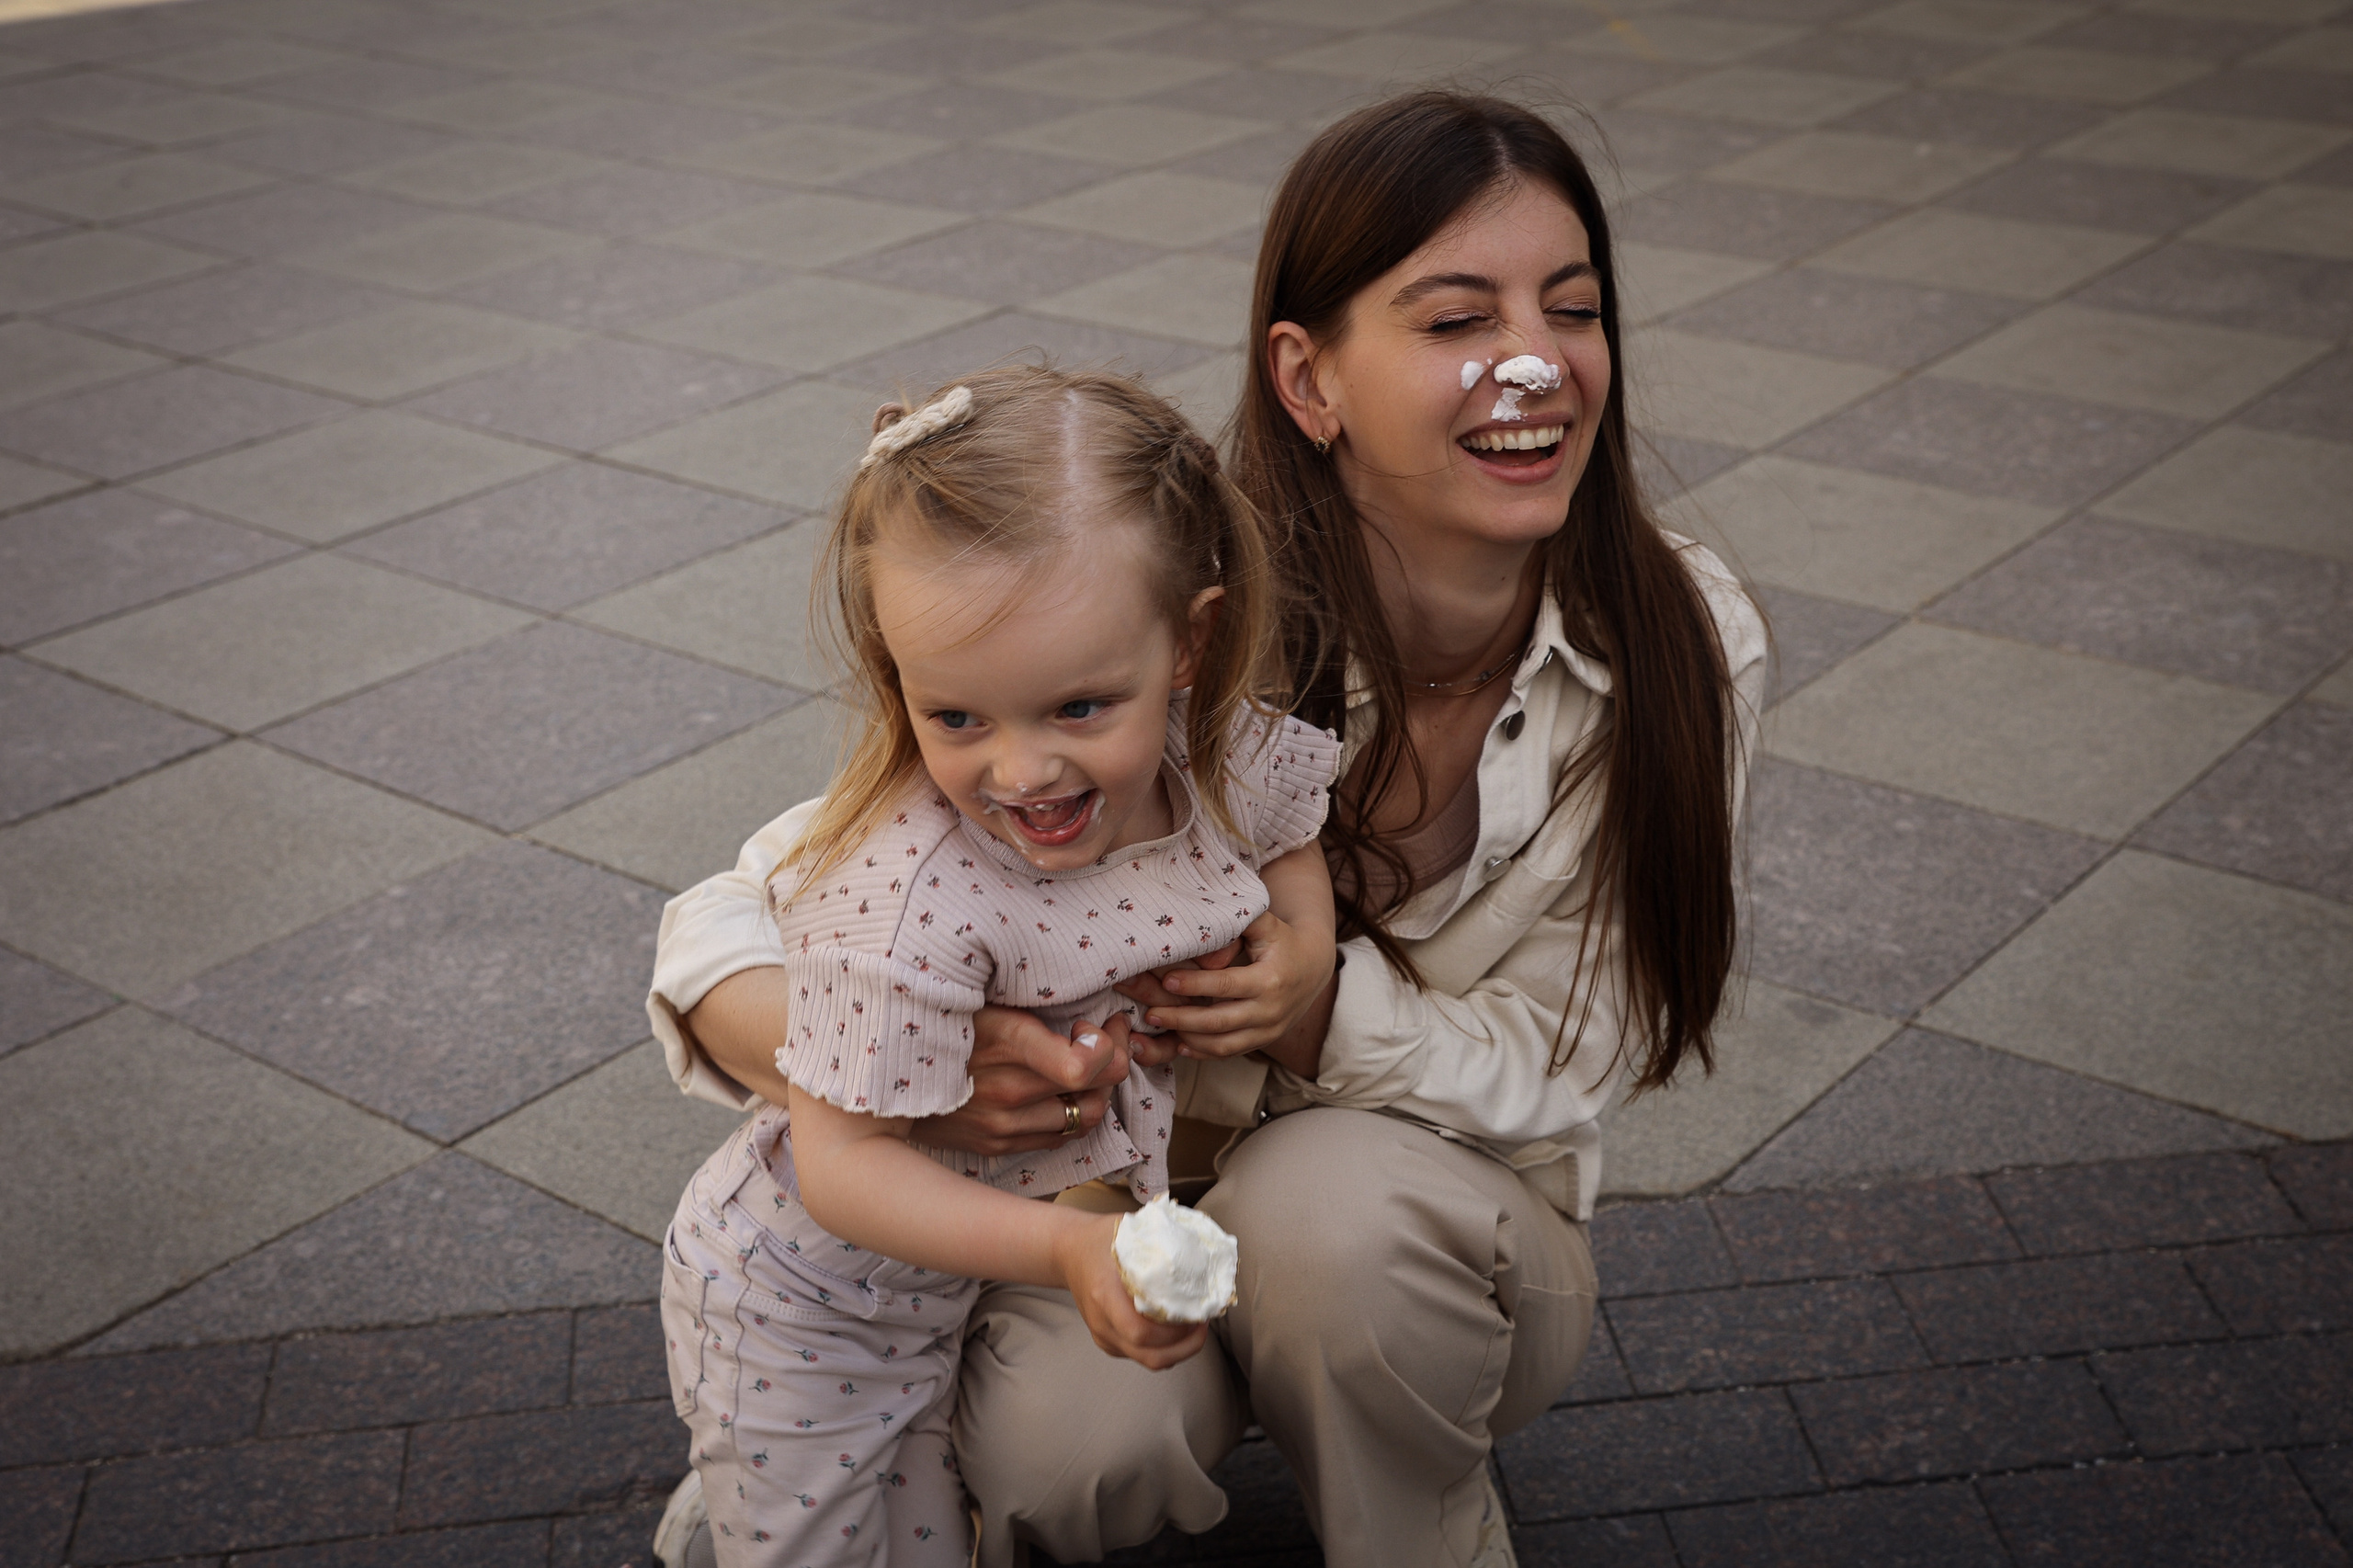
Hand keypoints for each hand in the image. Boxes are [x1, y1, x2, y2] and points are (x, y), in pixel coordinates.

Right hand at [912, 1010, 1133, 1155]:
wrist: (883, 1083)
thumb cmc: (941, 1024)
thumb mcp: (984, 998)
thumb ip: (1033, 1004)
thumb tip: (1088, 1008)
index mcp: (1005, 1041)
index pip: (1082, 1065)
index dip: (1108, 1045)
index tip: (1102, 1023)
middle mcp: (1006, 1090)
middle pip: (1096, 1091)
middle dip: (1115, 1062)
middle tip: (1107, 1039)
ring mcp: (1001, 1124)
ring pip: (1085, 1118)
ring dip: (1097, 1092)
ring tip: (1089, 1068)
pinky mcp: (996, 1145)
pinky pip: (1059, 1137)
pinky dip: (1072, 1113)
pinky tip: (1063, 1091)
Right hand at [1053, 1212, 1207, 1370]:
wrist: (1069, 1250)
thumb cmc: (1102, 1238)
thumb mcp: (1129, 1229)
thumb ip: (1160, 1241)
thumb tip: (1203, 1251)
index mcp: (1104, 1293)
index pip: (1141, 1331)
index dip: (1175, 1331)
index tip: (1198, 1313)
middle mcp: (1101, 1321)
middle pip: (1148, 1355)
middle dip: (1185, 1347)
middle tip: (1204, 1324)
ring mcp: (1102, 1334)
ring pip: (1146, 1360)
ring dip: (1178, 1350)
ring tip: (1196, 1328)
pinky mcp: (1106, 1341)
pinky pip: (1140, 1355)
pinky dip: (1163, 1348)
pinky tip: (1177, 1330)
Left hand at [1115, 909, 1334, 1059]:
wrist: (1313, 967)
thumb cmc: (1281, 940)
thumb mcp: (1265, 924)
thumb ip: (1238, 922)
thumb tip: (1203, 935)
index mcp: (1270, 980)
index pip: (1226, 986)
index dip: (1195, 984)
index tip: (1167, 980)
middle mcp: (1270, 1011)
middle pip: (1219, 1022)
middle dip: (1182, 1018)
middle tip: (1151, 1012)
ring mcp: (1268, 1031)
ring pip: (1222, 1044)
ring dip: (1187, 1037)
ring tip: (1158, 1025)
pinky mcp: (1262, 1042)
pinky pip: (1229, 1052)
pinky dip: (1202, 1052)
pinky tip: (1179, 1042)